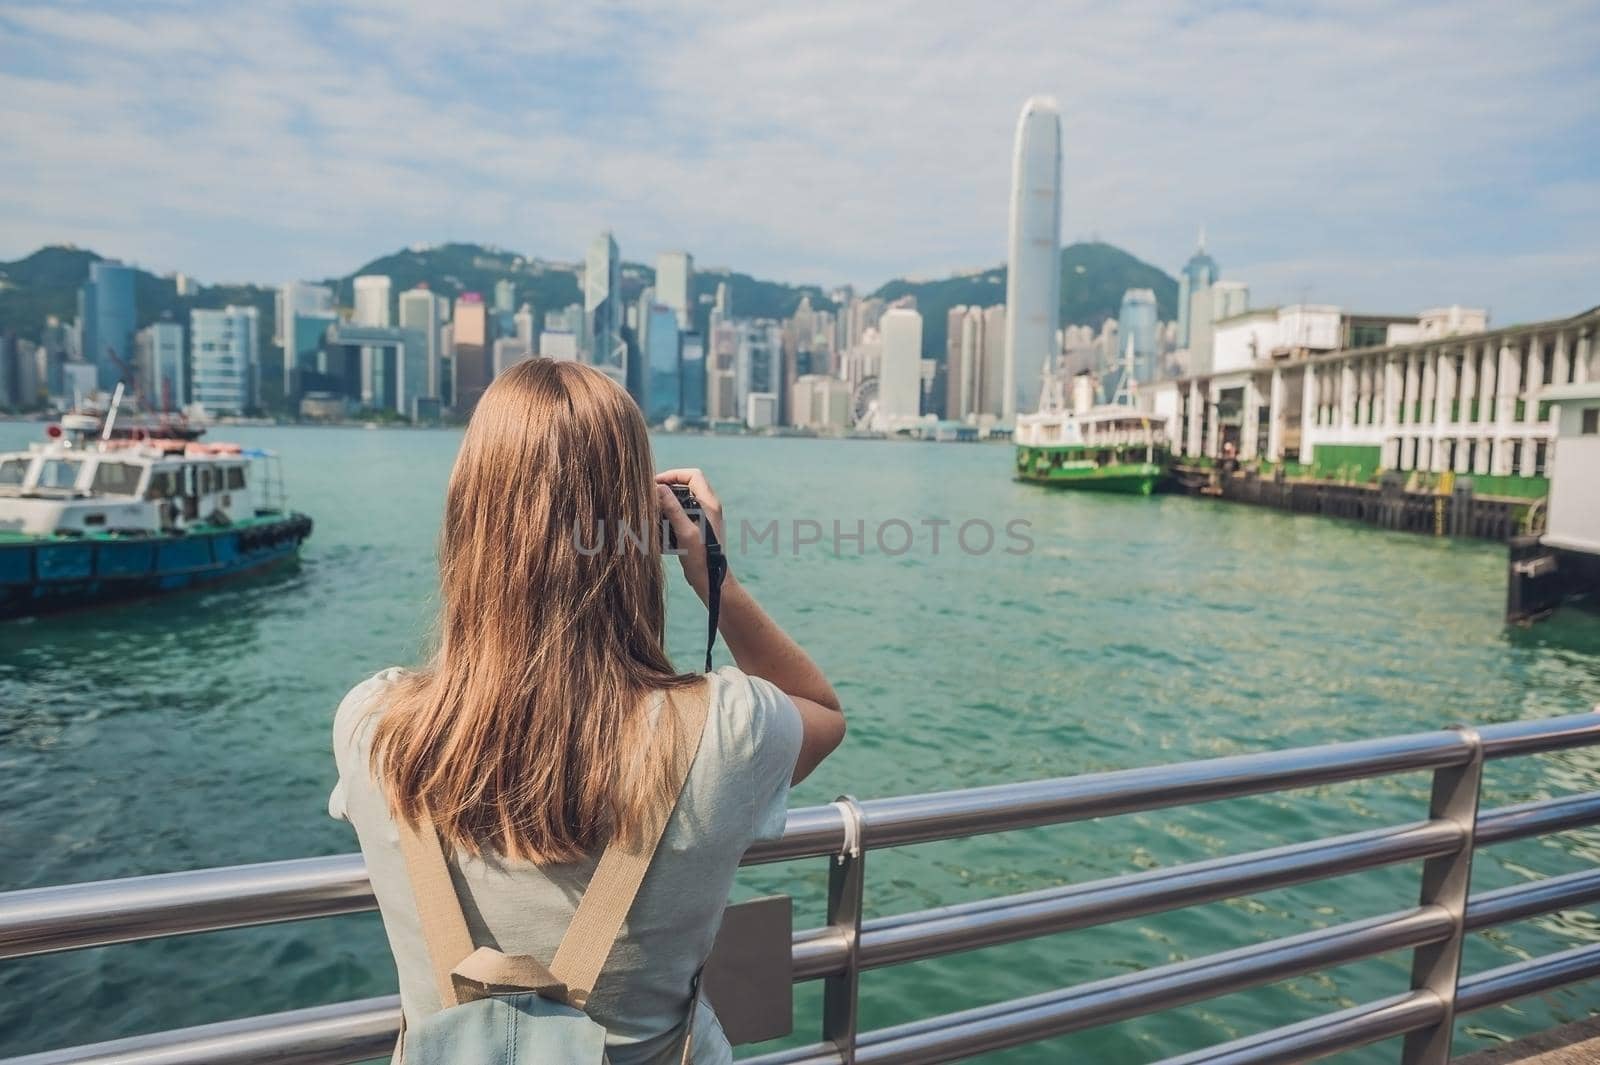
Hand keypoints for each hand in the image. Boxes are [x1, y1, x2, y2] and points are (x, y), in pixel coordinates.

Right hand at [655, 468, 727, 602]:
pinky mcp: (697, 530)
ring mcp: (703, 518)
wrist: (712, 582)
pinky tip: (657, 529)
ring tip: (650, 513)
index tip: (655, 484)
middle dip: (666, 489)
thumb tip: (659, 488)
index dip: (673, 475)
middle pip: (685, 486)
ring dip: (666, 504)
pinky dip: (668, 518)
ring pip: (682, 501)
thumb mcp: (685, 532)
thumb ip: (673, 508)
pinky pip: (681, 516)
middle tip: (649, 498)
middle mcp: (708, 507)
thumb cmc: (702, 559)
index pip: (692, 475)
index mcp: (709, 503)